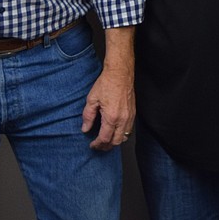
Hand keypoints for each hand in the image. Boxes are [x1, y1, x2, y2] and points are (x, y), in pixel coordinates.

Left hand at [82, 26, 135, 150]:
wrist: (120, 73)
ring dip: (115, 141)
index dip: (97, 144)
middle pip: (116, 141)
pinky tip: (115, 131)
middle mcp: (122, 119)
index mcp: (111, 117)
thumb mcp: (92, 100)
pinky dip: (122, 134)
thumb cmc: (106, 84)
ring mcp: (129, 117)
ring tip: (106, 140)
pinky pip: (129, 129)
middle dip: (106, 146)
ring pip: (124, 137)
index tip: (92, 144)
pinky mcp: (133, 113)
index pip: (104, 138)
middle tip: (98, 146)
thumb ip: (88, 116)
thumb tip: (85, 129)